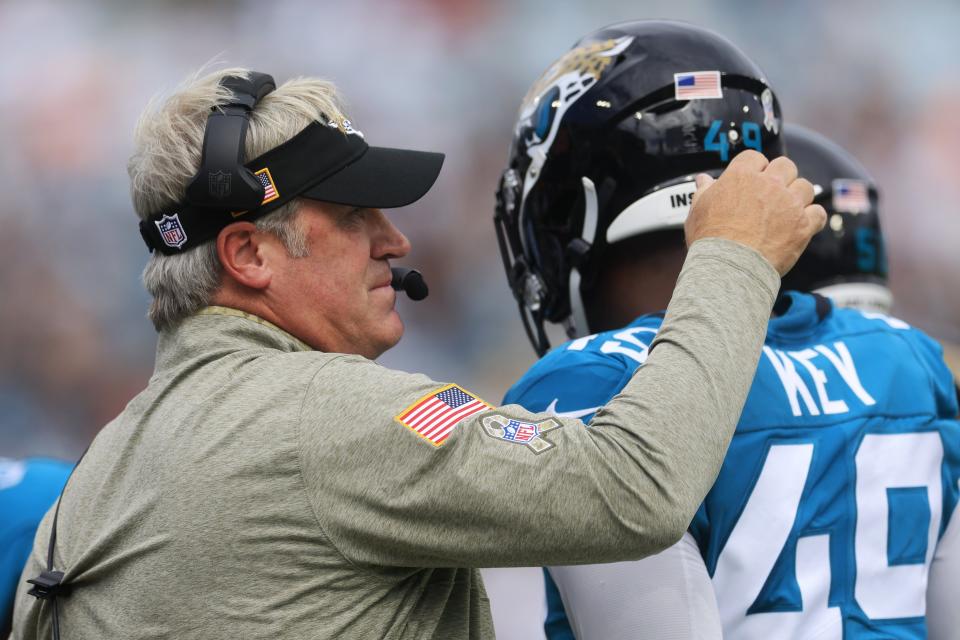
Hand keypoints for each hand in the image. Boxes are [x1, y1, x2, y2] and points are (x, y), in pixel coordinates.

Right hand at [685, 150, 825, 275]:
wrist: (729, 267)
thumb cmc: (711, 240)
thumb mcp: (698, 210)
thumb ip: (704, 191)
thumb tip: (704, 180)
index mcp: (742, 176)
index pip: (754, 157)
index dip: (753, 168)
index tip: (751, 178)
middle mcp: (769, 185)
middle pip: (785, 165)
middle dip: (780, 176)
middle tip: (771, 192)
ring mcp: (789, 204)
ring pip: (805, 186)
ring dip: (797, 195)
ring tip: (786, 210)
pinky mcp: (803, 225)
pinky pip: (818, 213)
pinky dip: (812, 218)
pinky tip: (801, 224)